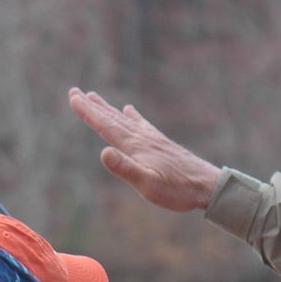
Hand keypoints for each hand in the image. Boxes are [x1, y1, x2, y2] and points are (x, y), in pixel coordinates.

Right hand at [67, 88, 220, 212]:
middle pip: (112, 118)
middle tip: (75, 92)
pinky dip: (132, 116)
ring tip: (95, 97)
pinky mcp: (161, 144)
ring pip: (124, 119)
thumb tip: (103, 152)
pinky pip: (142, 124)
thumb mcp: (148, 185)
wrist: (207, 185)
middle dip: (93, 106)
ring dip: (108, 109)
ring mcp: (152, 139)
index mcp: (135, 146)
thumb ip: (126, 169)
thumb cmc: (177, 190)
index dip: (88, 112)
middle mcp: (142, 138)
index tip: (73, 97)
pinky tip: (130, 111)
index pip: (106, 126)